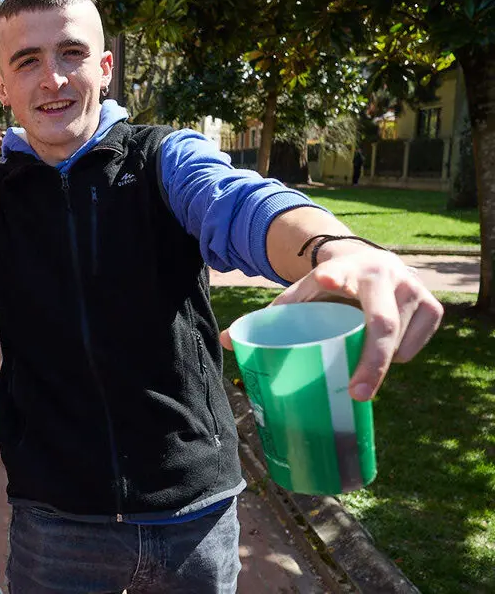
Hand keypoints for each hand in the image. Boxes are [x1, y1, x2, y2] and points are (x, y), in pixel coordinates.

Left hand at [221, 244, 442, 401]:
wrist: (368, 261)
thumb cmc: (326, 289)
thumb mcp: (301, 296)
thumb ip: (270, 317)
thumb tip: (225, 341)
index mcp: (338, 269)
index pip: (336, 272)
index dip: (334, 277)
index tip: (330, 280)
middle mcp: (379, 274)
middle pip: (381, 323)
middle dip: (373, 361)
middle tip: (358, 394)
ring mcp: (410, 288)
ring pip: (399, 339)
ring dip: (381, 360)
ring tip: (364, 368)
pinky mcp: (431, 304)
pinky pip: (416, 342)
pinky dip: (402, 355)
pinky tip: (390, 349)